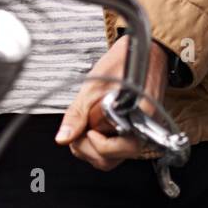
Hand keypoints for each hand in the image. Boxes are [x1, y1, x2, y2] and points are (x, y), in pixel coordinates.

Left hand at [54, 36, 168, 170]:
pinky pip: (116, 145)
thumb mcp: (94, 86)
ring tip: (85, 124)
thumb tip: (64, 137)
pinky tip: (94, 123)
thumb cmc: (125, 60)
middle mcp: (143, 131)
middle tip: (78, 129)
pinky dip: (101, 139)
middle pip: (110, 159)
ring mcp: (139, 131)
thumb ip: (78, 115)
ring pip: (112, 156)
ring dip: (92, 145)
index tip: (85, 129)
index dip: (93, 143)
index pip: (113, 152)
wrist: (143, 48)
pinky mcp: (135, 129)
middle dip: (87, 148)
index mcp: (138, 120)